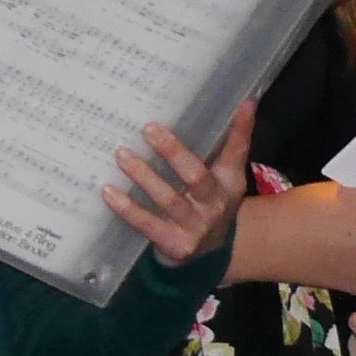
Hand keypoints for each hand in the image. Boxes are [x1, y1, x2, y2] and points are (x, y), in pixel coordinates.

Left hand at [105, 106, 257, 265]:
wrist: (212, 254)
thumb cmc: (211, 203)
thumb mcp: (225, 176)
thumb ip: (231, 142)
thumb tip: (245, 101)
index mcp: (228, 183)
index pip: (236, 153)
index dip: (240, 130)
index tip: (241, 104)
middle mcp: (214, 205)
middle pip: (196, 177)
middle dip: (173, 152)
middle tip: (148, 128)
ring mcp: (194, 228)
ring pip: (168, 200)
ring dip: (144, 176)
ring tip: (122, 155)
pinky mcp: (174, 244)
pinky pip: (148, 225)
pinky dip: (128, 209)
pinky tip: (109, 192)